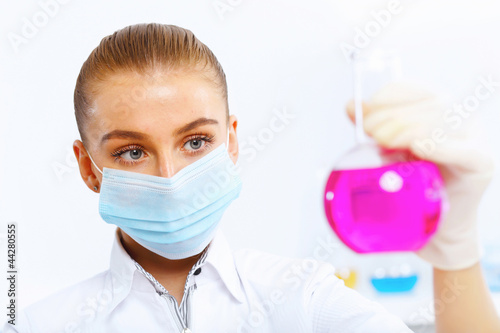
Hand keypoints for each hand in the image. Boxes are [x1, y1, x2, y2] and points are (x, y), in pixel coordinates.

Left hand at [346, 82, 494, 269]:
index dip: (387, 98)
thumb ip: (374, 127)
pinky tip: (419, 149)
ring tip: (385, 143)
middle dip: (393, 116)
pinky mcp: (480, 164)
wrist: (433, 226)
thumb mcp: (388, 151)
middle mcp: (459, 119)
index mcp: (436, 109)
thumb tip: (351, 106)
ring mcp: (473, 139)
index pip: (414, 90)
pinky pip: (463, 151)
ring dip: (409, 129)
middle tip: (372, 134)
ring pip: (443, 122)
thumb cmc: (411, 186)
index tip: (364, 115)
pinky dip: (439, 147)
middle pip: (427, 105)